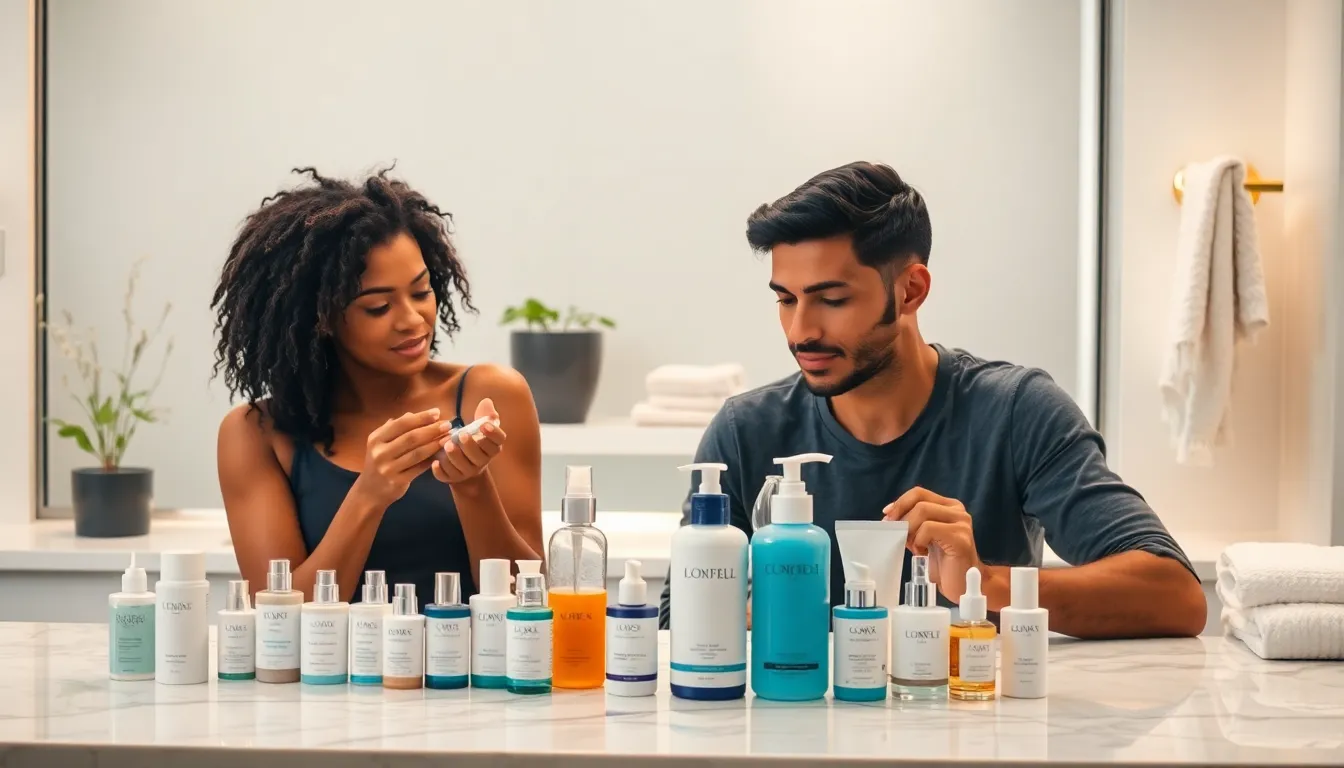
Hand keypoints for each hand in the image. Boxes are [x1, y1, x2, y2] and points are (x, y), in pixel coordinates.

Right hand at [356, 409, 453, 505]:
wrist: (370, 491)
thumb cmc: (380, 462)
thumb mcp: (381, 443)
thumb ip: (394, 428)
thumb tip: (412, 414)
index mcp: (376, 438)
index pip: (402, 423)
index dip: (421, 417)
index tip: (437, 412)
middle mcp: (380, 452)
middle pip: (411, 437)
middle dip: (432, 429)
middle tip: (447, 424)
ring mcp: (388, 468)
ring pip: (417, 453)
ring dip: (435, 444)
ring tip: (448, 437)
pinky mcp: (398, 481)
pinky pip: (419, 468)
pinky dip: (431, 459)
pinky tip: (442, 453)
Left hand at [433, 398, 506, 484]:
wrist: (465, 468)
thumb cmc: (473, 441)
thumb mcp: (479, 428)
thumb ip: (483, 415)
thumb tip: (486, 401)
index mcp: (492, 447)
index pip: (498, 441)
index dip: (493, 433)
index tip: (484, 424)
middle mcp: (482, 461)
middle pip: (479, 456)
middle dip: (470, 446)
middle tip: (462, 435)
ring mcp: (468, 471)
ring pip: (463, 466)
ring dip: (455, 456)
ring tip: (447, 445)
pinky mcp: (453, 478)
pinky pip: (448, 476)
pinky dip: (441, 470)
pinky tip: (435, 462)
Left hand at [883, 487, 984, 602]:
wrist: (961, 585)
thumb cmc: (942, 563)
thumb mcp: (923, 538)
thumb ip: (911, 524)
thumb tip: (888, 517)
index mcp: (949, 507)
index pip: (919, 493)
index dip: (900, 502)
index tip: (887, 516)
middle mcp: (958, 511)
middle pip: (920, 502)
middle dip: (902, 518)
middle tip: (897, 535)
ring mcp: (962, 523)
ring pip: (923, 512)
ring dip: (911, 530)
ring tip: (915, 547)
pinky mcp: (960, 538)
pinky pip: (928, 529)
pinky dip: (919, 541)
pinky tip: (923, 553)